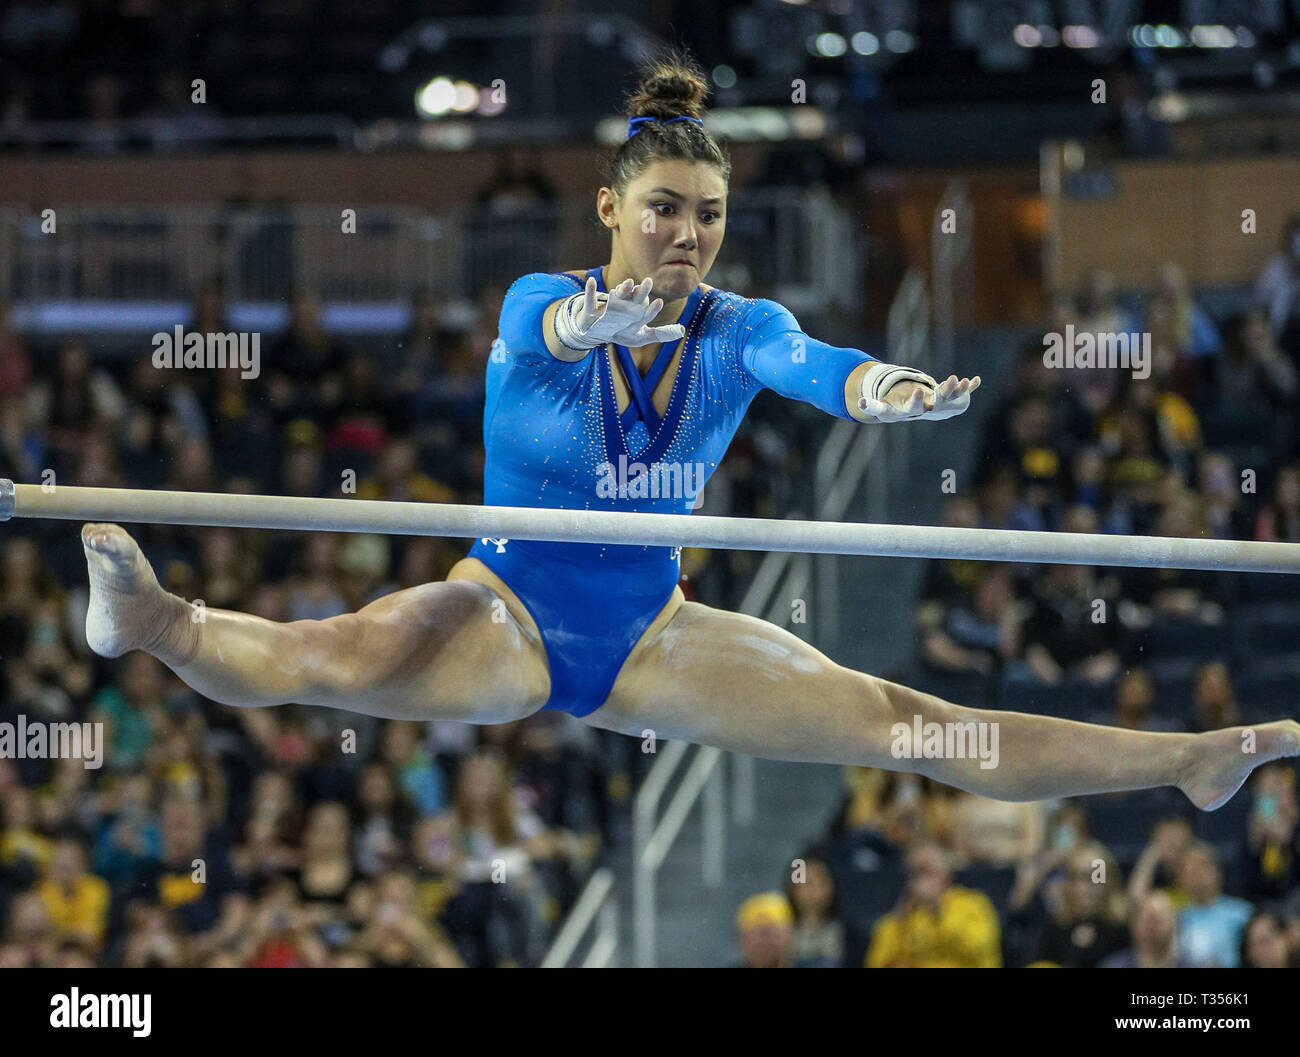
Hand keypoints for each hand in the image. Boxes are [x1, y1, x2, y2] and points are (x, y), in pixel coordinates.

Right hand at [564, 276, 685, 349]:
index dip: (652, 309)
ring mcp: (609, 306)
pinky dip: (590, 290)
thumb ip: (660, 334)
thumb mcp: (642, 336)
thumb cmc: (623, 332)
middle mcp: (625, 305)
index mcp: (637, 311)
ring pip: (617, 295)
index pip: (647, 310)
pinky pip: (590, 299)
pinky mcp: (593, 310)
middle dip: (642, 291)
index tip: (659, 302)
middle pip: (635, 298)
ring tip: (629, 283)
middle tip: (649, 282)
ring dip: (622, 288)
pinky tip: (590, 281)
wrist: (600, 333)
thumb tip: (682, 331)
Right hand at [860, 374, 980, 422]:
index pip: (914, 407)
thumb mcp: (886, 410)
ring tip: (963, 378)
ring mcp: (943, 405)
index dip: (917, 400)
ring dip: (959, 388)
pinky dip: (970, 388)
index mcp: (913, 411)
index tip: (919, 390)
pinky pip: (963, 394)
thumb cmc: (900, 409)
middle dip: (944, 392)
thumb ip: (873, 407)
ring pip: (952, 397)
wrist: (924, 413)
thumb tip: (859, 403)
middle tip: (952, 379)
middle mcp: (930, 409)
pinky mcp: (953, 400)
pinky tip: (977, 381)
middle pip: (939, 402)